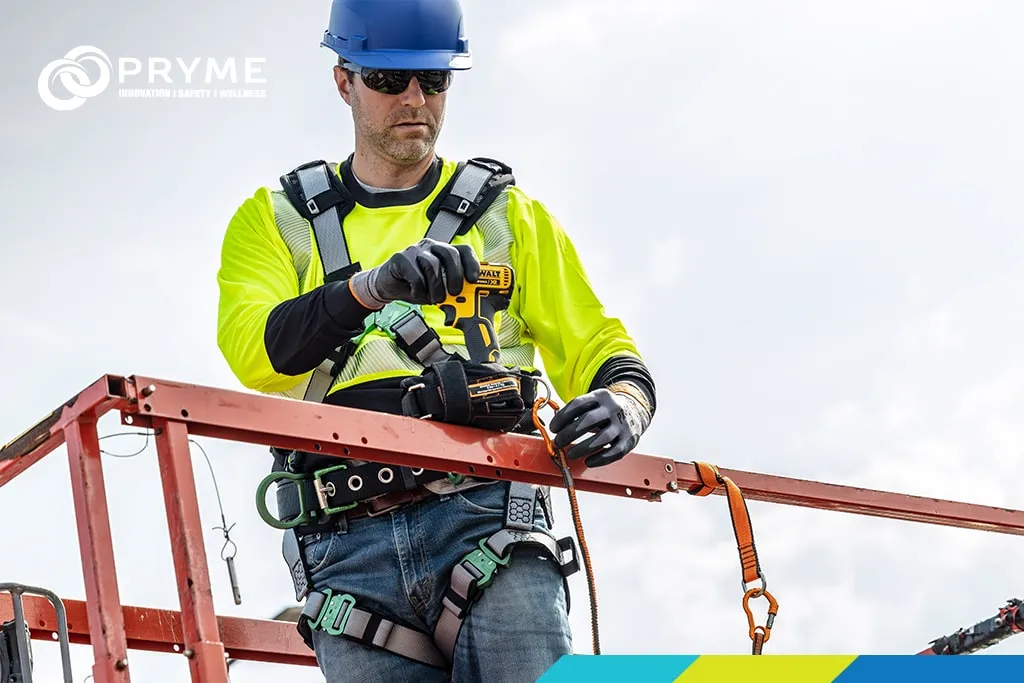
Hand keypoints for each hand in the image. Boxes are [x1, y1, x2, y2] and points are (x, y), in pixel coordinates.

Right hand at [349, 239, 479, 308]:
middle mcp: (430, 246)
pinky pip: (415, 274)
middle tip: (455, 293)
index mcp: (443, 251)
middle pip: (450, 253)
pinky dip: (419, 289)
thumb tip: (468, 301)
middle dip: (455, 275)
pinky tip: (416, 294)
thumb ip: (451, 290)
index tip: (474, 280)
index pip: (463, 250)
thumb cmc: (415, 286)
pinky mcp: (400, 258)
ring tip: (435, 299)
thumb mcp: (438, 289)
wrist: (387, 287)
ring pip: (432, 265)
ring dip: (436, 287)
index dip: (472, 263)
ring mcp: (415, 250)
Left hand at [548, 388, 650, 467]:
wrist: (635, 411)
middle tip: (558, 442)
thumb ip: (576, 412)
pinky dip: (600, 459)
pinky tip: (588, 461)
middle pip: (589, 420)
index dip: (562, 417)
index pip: (578, 404)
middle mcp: (613, 409)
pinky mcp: (629, 440)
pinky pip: (614, 452)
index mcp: (601, 396)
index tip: (553, 428)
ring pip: (602, 438)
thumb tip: (556, 428)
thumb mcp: (593, 403)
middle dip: (569, 433)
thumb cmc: (605, 411)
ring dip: (583, 448)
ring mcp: (623, 425)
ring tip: (571, 454)